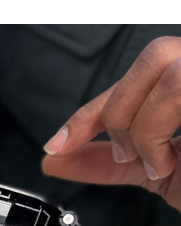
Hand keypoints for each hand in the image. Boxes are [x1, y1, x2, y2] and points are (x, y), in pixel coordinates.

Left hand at [42, 36, 180, 212]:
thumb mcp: (158, 169)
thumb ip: (109, 160)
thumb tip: (57, 159)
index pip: (135, 78)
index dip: (90, 110)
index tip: (57, 145)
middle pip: (154, 56)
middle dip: (122, 110)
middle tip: (128, 154)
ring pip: (170, 68)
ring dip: (147, 124)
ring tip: (158, 160)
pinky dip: (160, 131)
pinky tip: (175, 158)